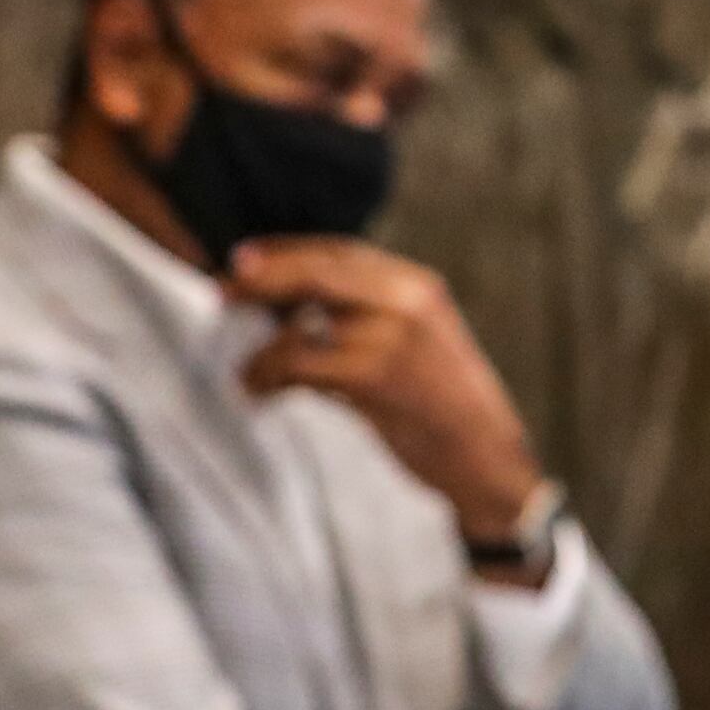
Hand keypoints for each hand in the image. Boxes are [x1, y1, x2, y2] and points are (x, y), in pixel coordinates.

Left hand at [228, 239, 547, 541]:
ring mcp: (394, 336)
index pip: (341, 251)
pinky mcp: (376, 375)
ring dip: (262, 350)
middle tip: (223, 290)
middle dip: (262, 279)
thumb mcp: (417, 345)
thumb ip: (365, 318)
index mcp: (419, 287)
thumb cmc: (444, 407)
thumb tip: (287, 307)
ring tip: (248, 374)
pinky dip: (268, 377)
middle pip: (316, 272)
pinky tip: (260, 392)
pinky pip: (300, 364)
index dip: (286, 252)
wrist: (487, 458)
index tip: (244, 259)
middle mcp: (409, 301)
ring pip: (301, 326)